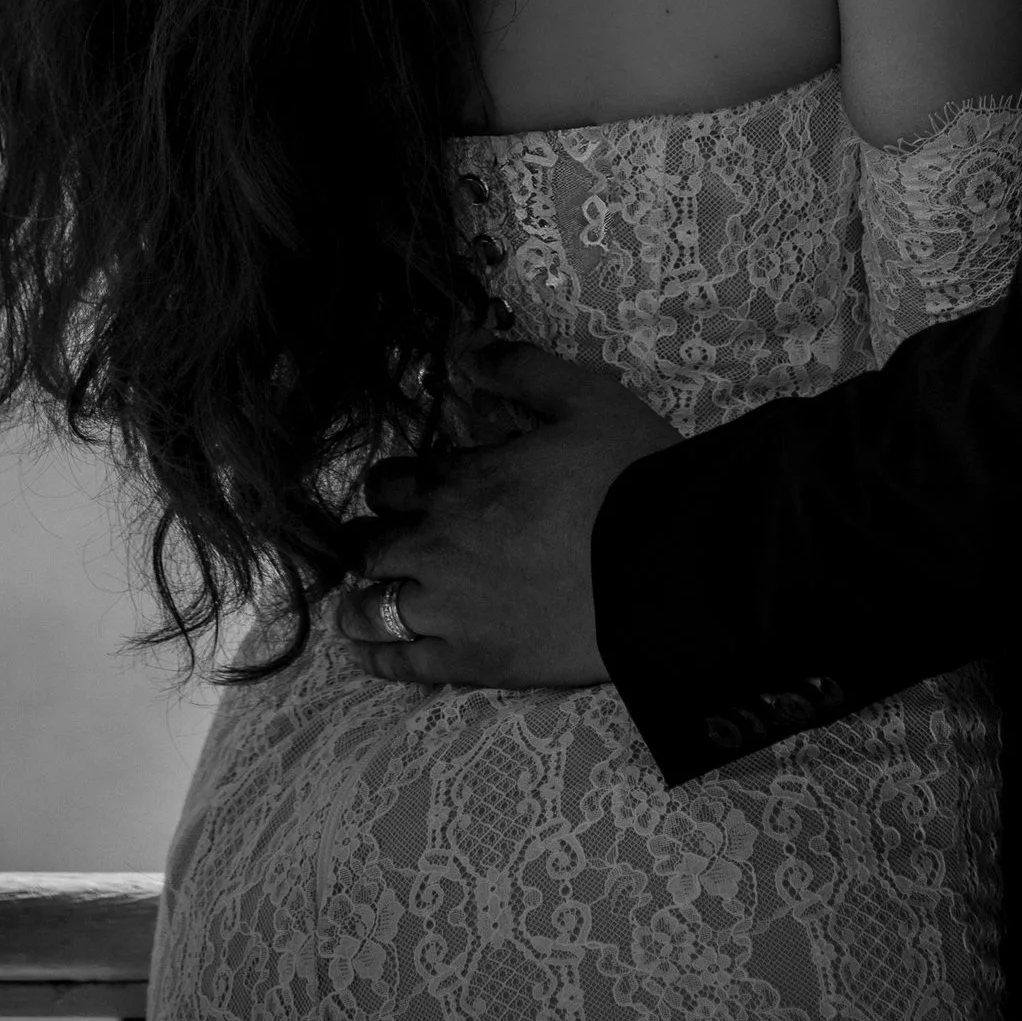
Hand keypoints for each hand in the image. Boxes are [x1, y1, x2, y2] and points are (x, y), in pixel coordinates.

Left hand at [334, 345, 677, 687]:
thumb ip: (525, 370)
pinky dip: (378, 659)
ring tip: (357, 606)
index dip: (388, 487)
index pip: (391, 483)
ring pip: (372, 606)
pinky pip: (405, 664)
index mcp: (461, 482)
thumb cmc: (629, 476)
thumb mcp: (586, 398)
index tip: (395, 493)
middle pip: (371, 544)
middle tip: (376, 546)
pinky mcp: (472, 660)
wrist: (664, 563)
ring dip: (359, 601)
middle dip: (369, 541)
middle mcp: (438, 543)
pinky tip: (366, 655)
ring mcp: (449, 608)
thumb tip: (473, 355)